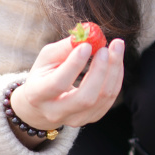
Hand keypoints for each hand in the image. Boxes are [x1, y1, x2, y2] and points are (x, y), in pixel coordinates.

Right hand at [10, 36, 124, 130]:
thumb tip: (88, 35)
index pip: (58, 83)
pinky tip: (116, 60)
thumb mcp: (48, 58)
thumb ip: (66, 47)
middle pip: (85, 97)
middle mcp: (56, 112)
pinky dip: (116, 77)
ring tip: (116, 47)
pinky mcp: (91, 118)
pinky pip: (110, 98)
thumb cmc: (45, 74)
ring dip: (113, 70)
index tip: (87, 45)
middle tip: (106, 47)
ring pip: (102, 98)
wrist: (43, 104)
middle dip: (100, 70)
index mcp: (38, 95)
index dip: (74, 64)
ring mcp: (76, 119)